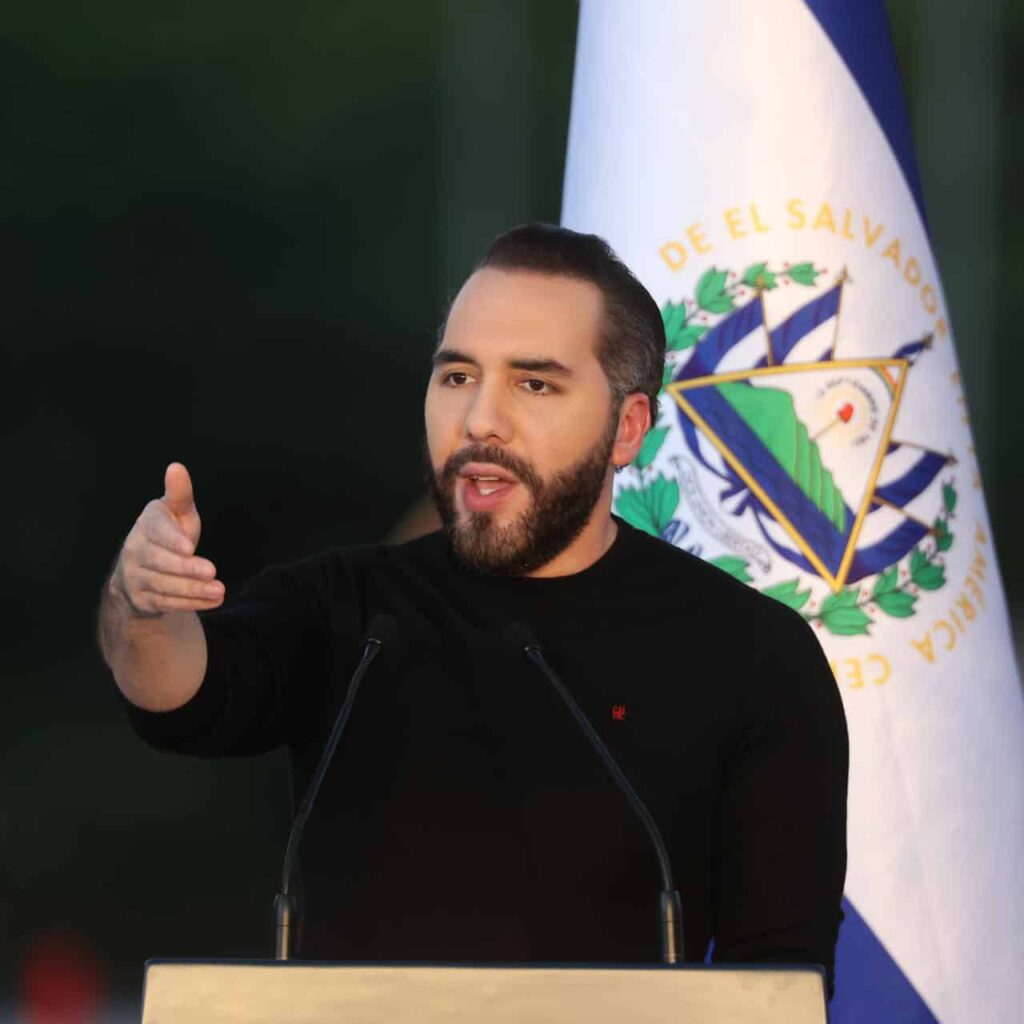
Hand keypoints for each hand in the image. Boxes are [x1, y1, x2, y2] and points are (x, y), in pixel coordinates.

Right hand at [112, 463, 224, 615]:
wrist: (140, 570)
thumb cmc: (168, 533)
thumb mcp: (176, 513)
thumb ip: (179, 494)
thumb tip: (176, 467)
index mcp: (146, 525)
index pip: (156, 532)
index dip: (171, 540)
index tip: (189, 547)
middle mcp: (135, 551)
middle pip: (161, 562)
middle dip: (187, 569)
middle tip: (212, 571)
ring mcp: (135, 577)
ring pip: (164, 586)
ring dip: (194, 590)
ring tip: (219, 590)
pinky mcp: (142, 599)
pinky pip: (166, 603)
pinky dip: (192, 603)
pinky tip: (213, 600)